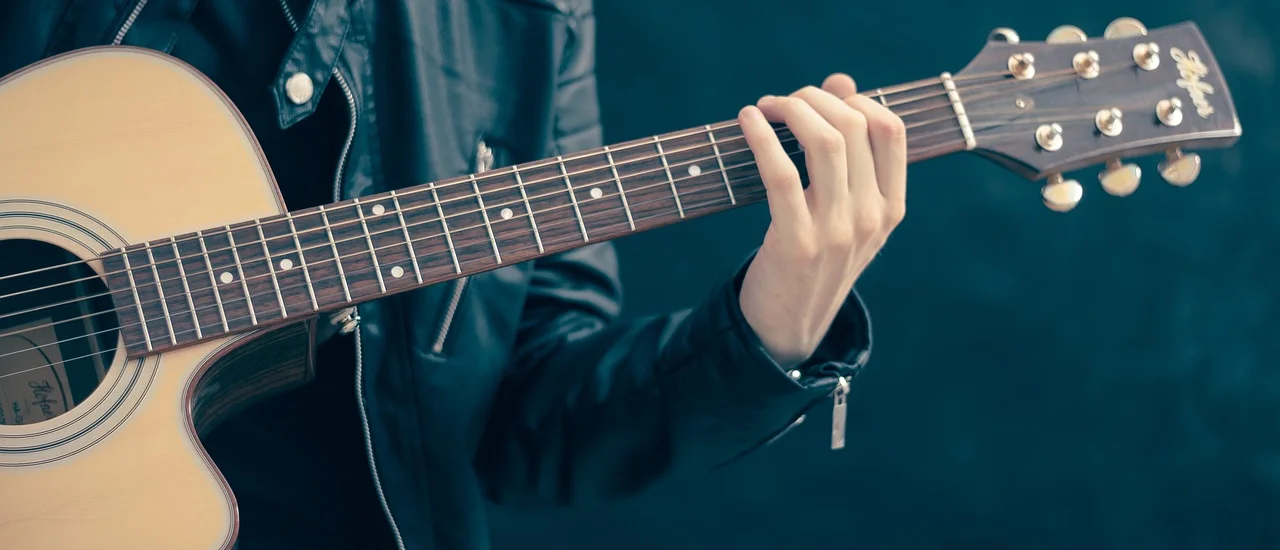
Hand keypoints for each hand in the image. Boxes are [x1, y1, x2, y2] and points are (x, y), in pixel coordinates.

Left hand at [737, 74, 905, 366]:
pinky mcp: (796, 242)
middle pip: (854, 127)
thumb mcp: (844, 210)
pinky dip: (761, 137)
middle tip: (783, 101)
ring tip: (766, 107)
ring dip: (791, 109)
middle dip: (814, 98)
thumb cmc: (814, 259)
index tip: (822, 98)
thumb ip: (849, 151)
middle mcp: (871, 218)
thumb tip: (841, 82)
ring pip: (825, 142)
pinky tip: (748, 121)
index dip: (855, 99)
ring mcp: (837, 231)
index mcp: (891, 208)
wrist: (789, 326)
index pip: (891, 130)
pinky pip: (780, 173)